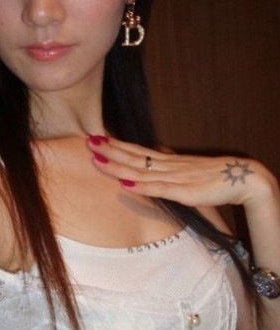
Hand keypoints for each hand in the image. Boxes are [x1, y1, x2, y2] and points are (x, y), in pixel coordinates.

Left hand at [86, 134, 275, 207]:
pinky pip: (160, 189)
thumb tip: (147, 168)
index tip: (97, 138)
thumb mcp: (184, 172)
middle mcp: (167, 166)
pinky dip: (142, 186)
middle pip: (134, 156)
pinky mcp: (185, 192)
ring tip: (97, 159)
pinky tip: (126, 184)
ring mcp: (175, 177)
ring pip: (141, 170)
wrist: (242, 179)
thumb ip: (166, 171)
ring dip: (118, 165)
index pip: (136, 151)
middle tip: (88, 141)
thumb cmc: (213, 177)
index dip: (116, 145)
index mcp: (167, 161)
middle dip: (110, 150)